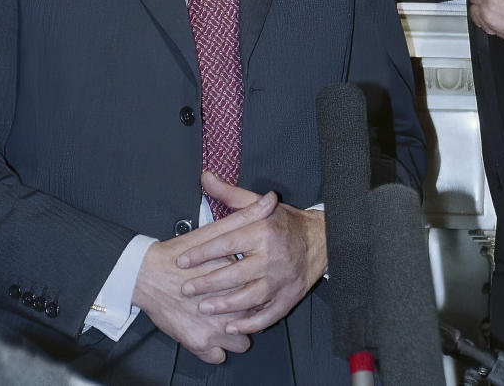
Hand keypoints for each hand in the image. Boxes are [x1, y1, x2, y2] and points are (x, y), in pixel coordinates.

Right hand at [131, 180, 277, 361]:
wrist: (146, 275)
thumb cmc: (181, 253)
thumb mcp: (216, 230)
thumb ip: (247, 215)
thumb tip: (272, 199)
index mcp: (238, 279)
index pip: (263, 291)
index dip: (259, 288)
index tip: (253, 284)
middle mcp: (230, 308)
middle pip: (255, 317)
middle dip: (249, 311)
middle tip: (238, 302)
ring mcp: (215, 330)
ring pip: (242, 343)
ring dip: (235, 333)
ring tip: (226, 319)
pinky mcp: (198, 345)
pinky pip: (219, 356)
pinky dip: (217, 348)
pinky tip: (212, 333)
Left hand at [175, 171, 327, 334]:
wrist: (321, 239)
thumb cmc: (285, 222)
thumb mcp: (258, 204)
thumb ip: (230, 194)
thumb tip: (205, 176)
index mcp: (264, 231)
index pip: (227, 243)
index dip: (202, 253)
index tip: (182, 261)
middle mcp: (273, 256)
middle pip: (234, 274)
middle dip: (207, 283)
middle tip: (186, 289)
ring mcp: (282, 279)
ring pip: (249, 297)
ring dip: (225, 306)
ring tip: (204, 307)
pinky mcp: (290, 296)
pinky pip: (268, 315)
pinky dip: (250, 324)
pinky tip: (232, 325)